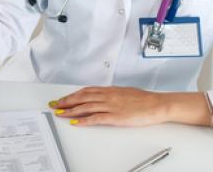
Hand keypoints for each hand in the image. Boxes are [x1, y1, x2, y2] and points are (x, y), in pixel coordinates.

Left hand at [50, 86, 166, 126]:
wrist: (156, 105)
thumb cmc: (144, 99)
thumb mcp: (124, 92)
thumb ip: (112, 94)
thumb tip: (103, 95)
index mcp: (109, 90)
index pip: (85, 91)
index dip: (72, 95)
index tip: (63, 98)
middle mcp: (107, 96)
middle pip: (81, 98)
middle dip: (66, 101)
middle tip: (55, 105)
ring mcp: (110, 106)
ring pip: (85, 107)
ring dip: (70, 110)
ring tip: (60, 113)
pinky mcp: (114, 117)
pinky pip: (95, 118)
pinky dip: (83, 120)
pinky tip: (75, 122)